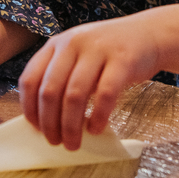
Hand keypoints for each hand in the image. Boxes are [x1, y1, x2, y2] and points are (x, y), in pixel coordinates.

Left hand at [18, 13, 161, 150]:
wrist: (148, 34)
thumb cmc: (108, 52)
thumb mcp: (78, 55)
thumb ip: (61, 76)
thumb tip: (43, 119)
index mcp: (56, 44)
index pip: (30, 78)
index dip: (30, 108)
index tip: (36, 129)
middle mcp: (73, 43)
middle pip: (50, 90)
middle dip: (49, 123)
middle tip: (55, 142)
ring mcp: (97, 50)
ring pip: (74, 95)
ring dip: (70, 126)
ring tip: (73, 143)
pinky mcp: (122, 60)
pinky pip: (105, 95)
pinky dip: (98, 117)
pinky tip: (96, 129)